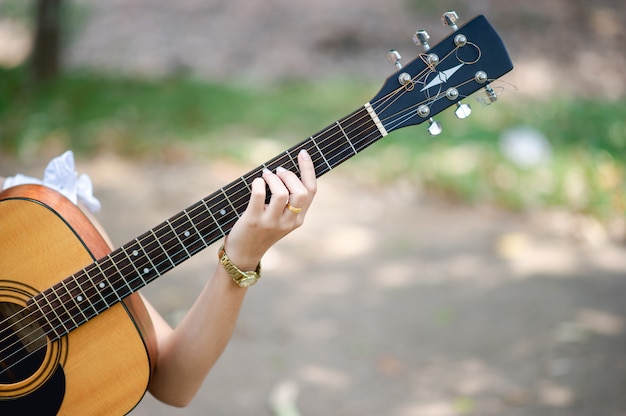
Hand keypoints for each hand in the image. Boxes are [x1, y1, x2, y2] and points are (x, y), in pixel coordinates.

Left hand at [223, 150, 316, 269]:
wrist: (243, 255)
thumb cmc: (261, 231)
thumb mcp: (280, 219)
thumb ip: (287, 201)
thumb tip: (283, 170)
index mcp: (298, 219)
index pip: (311, 191)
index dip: (308, 169)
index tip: (302, 153)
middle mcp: (288, 222)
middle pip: (301, 192)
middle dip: (290, 175)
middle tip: (277, 171)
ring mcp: (272, 223)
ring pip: (282, 193)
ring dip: (273, 179)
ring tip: (266, 176)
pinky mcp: (254, 221)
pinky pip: (259, 195)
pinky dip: (258, 183)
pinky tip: (256, 183)